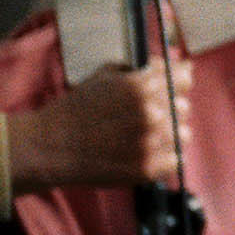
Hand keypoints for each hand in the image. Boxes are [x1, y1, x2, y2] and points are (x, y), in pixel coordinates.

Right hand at [7, 61, 194, 195]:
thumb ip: (143, 70)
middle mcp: (150, 113)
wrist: (50, 146)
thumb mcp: (106, 75)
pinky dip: (164, 157)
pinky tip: (144, 152)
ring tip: (146, 135)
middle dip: (170, 107)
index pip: (183, 78)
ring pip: (183, 133)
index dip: (180, 80)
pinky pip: (175, 159)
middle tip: (148, 114)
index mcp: (141, 86)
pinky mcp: (147, 168)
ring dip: (169, 133)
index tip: (177, 83)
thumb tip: (177, 66)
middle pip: (183, 106)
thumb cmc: (76, 108)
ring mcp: (150, 142)